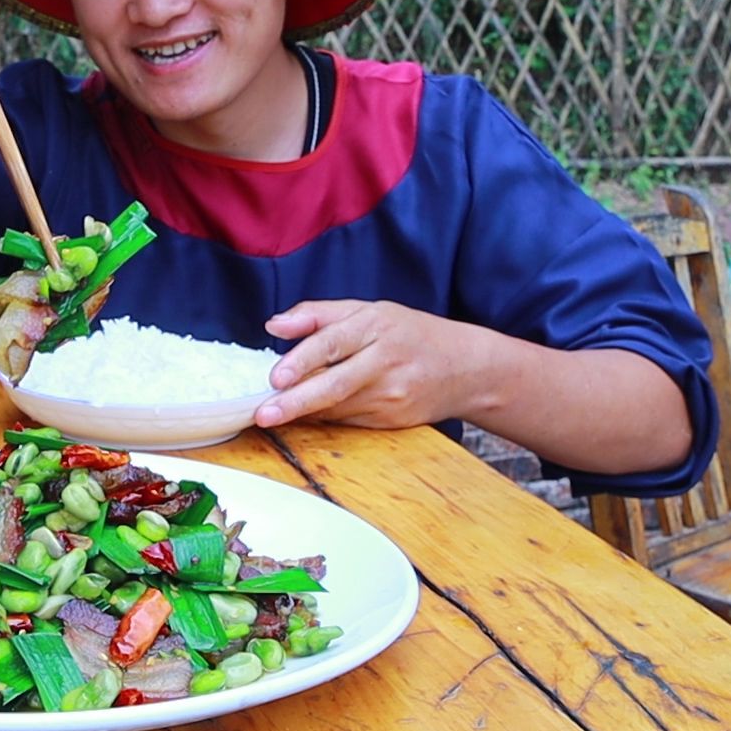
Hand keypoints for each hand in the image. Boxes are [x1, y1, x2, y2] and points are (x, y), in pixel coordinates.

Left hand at [254, 300, 484, 430]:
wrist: (467, 368)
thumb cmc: (409, 333)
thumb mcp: (367, 310)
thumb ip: (317, 314)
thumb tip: (273, 324)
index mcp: (375, 326)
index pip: (332, 343)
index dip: (302, 361)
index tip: (275, 377)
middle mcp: (384, 361)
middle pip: (334, 385)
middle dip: (295, 403)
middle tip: (263, 414)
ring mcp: (392, 395)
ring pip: (337, 407)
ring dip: (303, 411)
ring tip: (273, 412)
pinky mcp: (394, 420)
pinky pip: (348, 420)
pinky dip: (324, 417)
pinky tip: (307, 412)